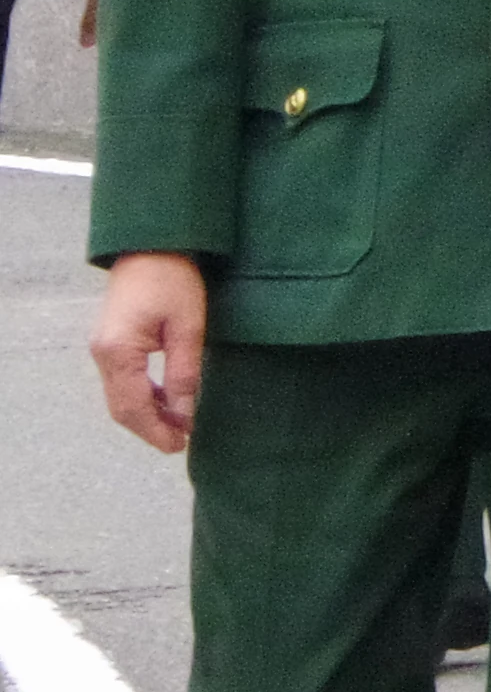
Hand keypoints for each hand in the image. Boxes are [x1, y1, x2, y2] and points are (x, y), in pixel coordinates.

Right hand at [92, 251, 204, 454]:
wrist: (151, 247)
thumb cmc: (173, 281)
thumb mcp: (188, 328)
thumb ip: (184, 373)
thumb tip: (184, 413)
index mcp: (118, 351)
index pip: (134, 406)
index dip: (156, 430)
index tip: (180, 445)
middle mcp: (102, 354)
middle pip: (121, 407)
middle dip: (149, 428)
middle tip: (180, 443)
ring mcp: (102, 349)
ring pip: (119, 397)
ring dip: (146, 415)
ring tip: (178, 427)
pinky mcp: (110, 344)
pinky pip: (122, 381)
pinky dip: (142, 397)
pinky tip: (166, 402)